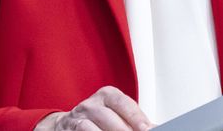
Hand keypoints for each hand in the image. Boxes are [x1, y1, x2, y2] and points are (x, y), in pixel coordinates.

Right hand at [35, 86, 152, 130]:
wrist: (68, 124)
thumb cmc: (100, 120)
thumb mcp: (116, 114)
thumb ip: (134, 121)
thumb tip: (155, 127)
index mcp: (107, 95)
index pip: (123, 103)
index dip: (136, 117)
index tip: (148, 129)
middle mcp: (91, 104)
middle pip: (108, 118)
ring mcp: (77, 118)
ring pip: (91, 128)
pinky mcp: (68, 130)